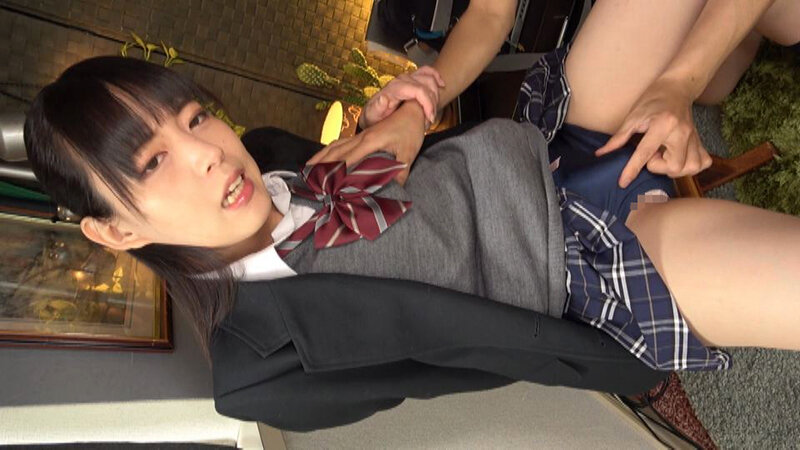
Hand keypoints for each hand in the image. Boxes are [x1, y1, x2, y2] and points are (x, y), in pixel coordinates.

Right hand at [308, 101, 426, 184]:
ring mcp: (358, 136)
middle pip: (335, 154)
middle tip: (311, 185)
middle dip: (322, 169)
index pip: (348, 160)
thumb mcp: (408, 154)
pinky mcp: (359, 136)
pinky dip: (326, 153)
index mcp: (370, 142)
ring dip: (319, 160)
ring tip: (307, 174)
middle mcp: (360, 138)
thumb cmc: (410, 131)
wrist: (410, 110)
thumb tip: (393, 192)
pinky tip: (319, 160)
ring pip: (333, 148)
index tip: (329, 188)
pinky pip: (337, 144)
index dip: (337, 174)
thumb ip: (400, 173)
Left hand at [359, 66, 444, 128]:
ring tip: (432, 112)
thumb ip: (378, 106)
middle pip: (427, 85)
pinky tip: (441, 85)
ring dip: (436, 95)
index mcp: (394, 88)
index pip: (418, 90)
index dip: (428, 104)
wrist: (373, 114)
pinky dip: (436, 76)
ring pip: (430, 79)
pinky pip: (427, 72)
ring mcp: (408, 78)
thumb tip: (384, 98)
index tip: (429, 118)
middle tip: (430, 119)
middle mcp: (402, 80)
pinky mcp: (412, 79)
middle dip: (433, 103)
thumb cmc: (374, 116)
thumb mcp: (372, 114)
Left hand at [595, 76, 712, 187]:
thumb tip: (601, 153)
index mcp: (663, 124)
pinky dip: (689, 166)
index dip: (632, 169)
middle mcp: (682, 132)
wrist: (677, 88)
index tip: (623, 182)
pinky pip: (702, 162)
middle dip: (658, 166)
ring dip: (673, 168)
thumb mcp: (633, 116)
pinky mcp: (701, 140)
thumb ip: (619, 138)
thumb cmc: (653, 100)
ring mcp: (694, 137)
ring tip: (664, 156)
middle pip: (674, 167)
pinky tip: (678, 158)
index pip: (645, 153)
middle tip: (652, 155)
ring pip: (689, 168)